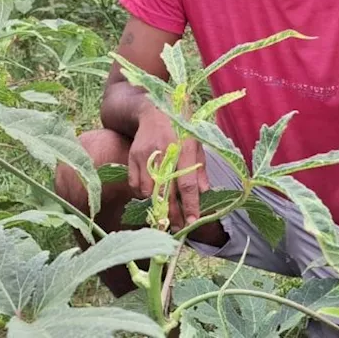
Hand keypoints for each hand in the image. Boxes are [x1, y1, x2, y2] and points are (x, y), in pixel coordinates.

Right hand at [128, 107, 207, 229]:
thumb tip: (205, 193)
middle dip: (172, 214)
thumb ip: (200, 169)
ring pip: (149, 191)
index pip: (187, 184)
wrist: (154, 110)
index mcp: (185, 148)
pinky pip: (136, 185)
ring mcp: (147, 154)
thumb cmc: (180, 128)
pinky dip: (143, 194)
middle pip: (167, 192)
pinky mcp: (133, 156)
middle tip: (177, 228)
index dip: (189, 205)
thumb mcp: (196, 143)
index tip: (192, 222)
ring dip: (157, 204)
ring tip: (165, 210)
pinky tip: (151, 193)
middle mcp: (166, 152)